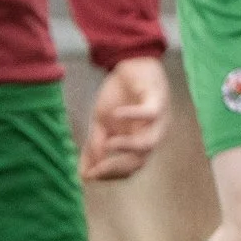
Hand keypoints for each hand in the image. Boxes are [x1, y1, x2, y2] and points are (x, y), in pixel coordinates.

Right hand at [81, 56, 167, 181]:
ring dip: (128, 147)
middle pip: (140, 162)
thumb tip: (84, 174)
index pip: (129, 169)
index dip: (111, 175)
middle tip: (97, 168)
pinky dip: (134, 115)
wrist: (130, 65)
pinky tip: (117, 113)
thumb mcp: (101, 123)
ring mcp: (156, 119)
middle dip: (117, 168)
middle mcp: (150, 135)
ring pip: (149, 142)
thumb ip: (94, 146)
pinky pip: (150, 112)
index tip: (90, 175)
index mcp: (139, 143)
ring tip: (108, 144)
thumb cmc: (120, 97)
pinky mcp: (157, 99)